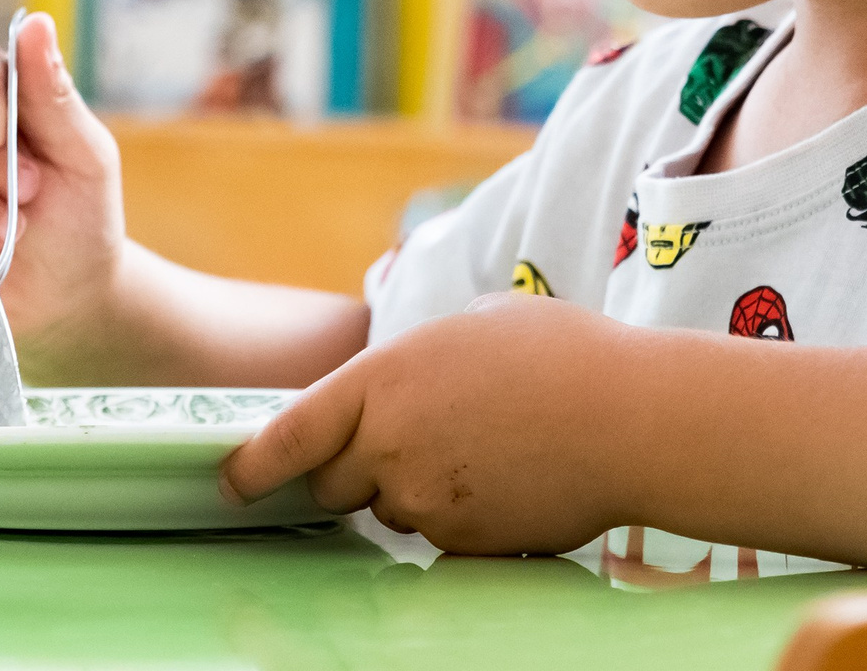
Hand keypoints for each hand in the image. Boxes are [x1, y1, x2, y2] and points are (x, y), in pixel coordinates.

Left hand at [220, 294, 638, 553]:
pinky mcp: (463, 543)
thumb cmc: (566, 357)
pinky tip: (510, 478)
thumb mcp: (479, 322)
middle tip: (412, 442)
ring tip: (489, 447)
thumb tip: (414, 378)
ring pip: (395, 509)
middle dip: (358, 469)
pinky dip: (462, 514)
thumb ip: (423, 355)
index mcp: (385, 380)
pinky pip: (441, 535)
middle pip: (335, 483)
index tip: (234, 479)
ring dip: (418, 488)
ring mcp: (425, 500)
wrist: (632, 420)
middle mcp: (391, 445)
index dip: (255, 463)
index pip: (291, 434)